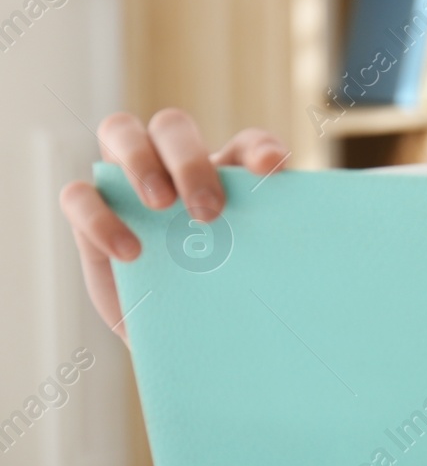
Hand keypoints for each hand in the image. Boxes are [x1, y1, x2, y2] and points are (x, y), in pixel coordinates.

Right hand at [57, 109, 288, 344]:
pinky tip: (130, 252)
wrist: (183, 340)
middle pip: (171, 125)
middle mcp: (175, 167)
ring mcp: (128, 186)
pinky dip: (100, 216)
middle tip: (208, 210)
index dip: (259, 149)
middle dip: (189, 159)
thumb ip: (272, 241)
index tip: (271, 171)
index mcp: (228, 175)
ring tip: (161, 207)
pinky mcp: (89, 218)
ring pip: (118, 132)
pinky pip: (78, 194)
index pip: (246, 144)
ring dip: (139, 162)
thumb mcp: (253, 268)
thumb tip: (310, 241)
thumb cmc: (224, 295)